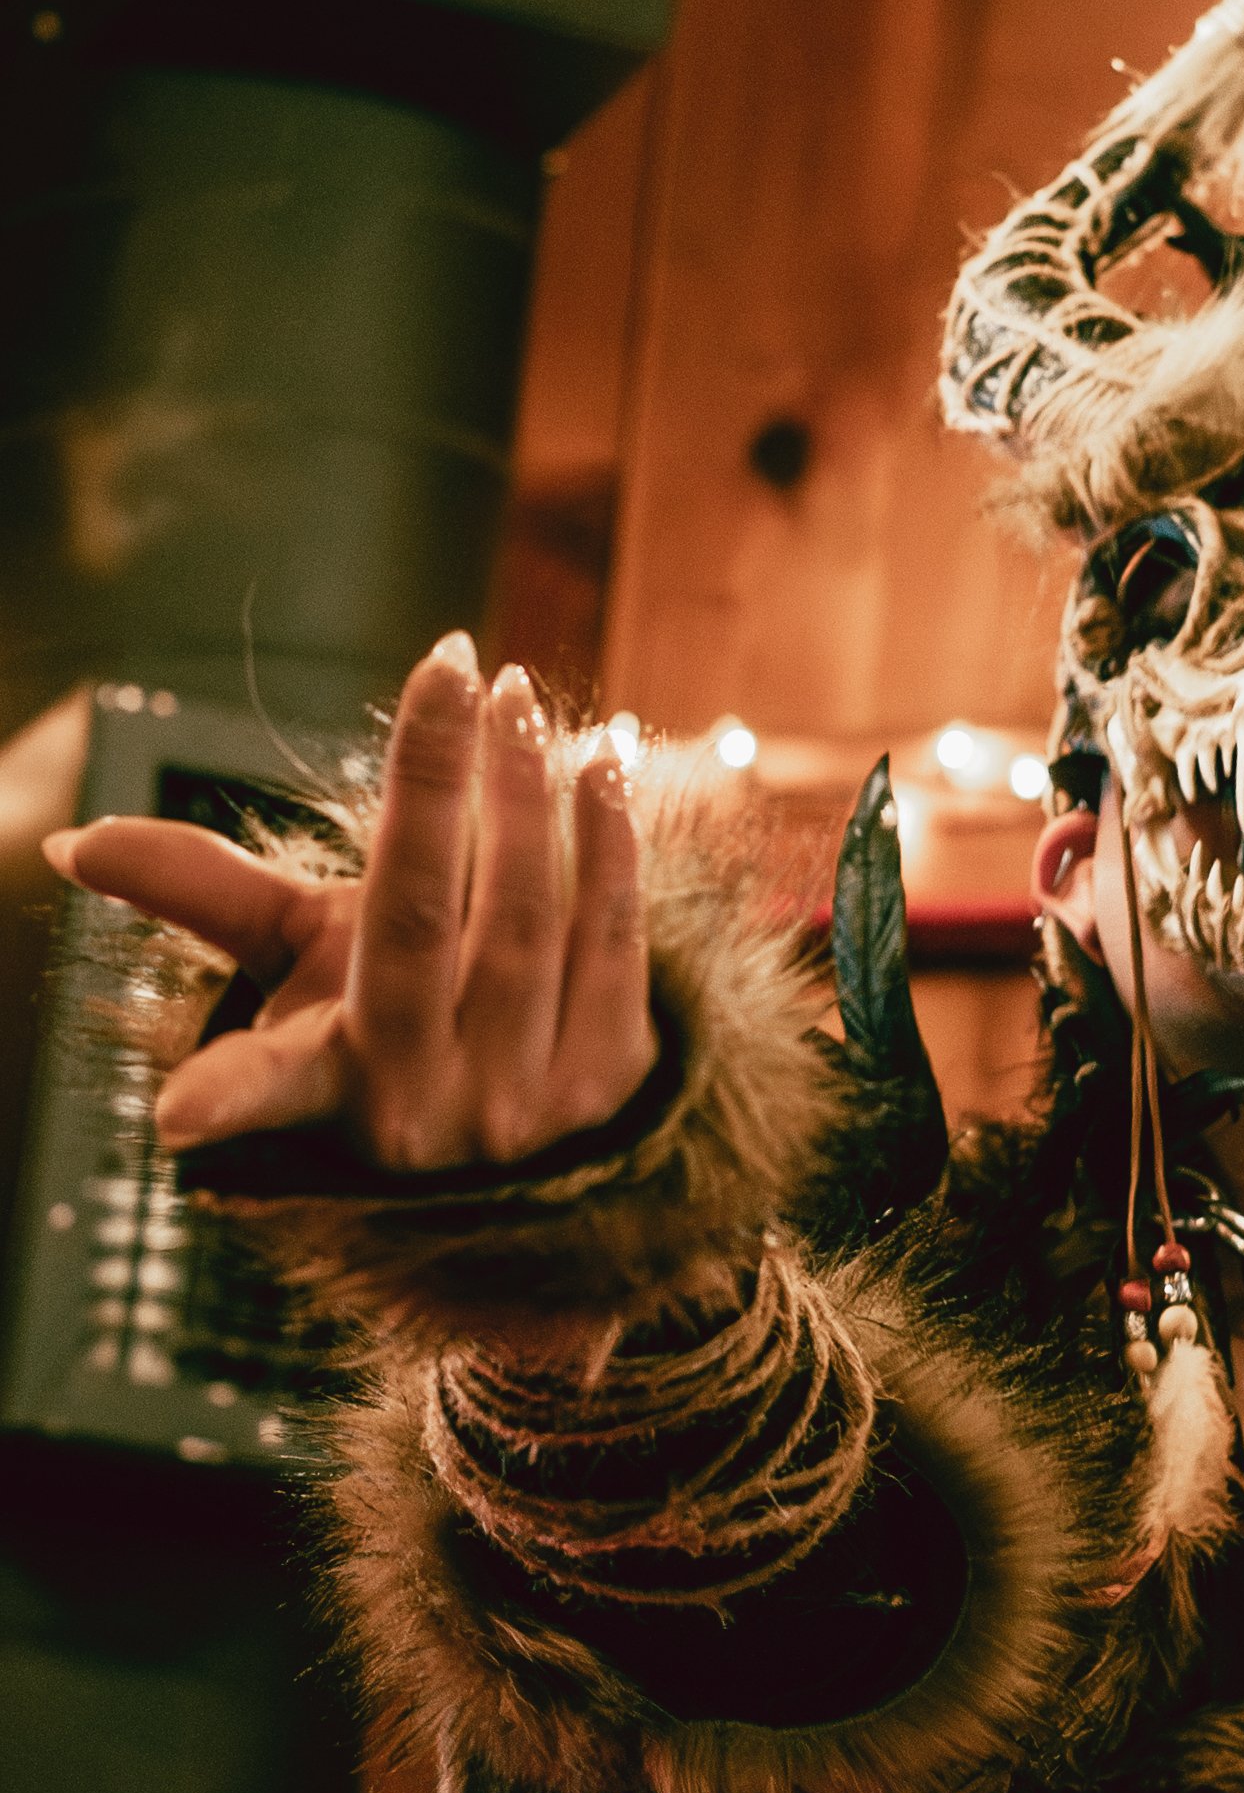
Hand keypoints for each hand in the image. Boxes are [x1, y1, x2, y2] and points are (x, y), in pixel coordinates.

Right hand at [44, 634, 657, 1168]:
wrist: (532, 1125)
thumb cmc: (386, 1020)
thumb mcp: (294, 968)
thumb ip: (203, 895)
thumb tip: (76, 845)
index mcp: (332, 1084)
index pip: (267, 1081)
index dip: (225, 1098)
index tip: (178, 1116)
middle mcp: (428, 1103)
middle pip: (424, 924)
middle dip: (437, 786)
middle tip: (456, 667)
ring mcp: (530, 1098)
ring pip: (529, 918)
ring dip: (528, 792)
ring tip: (519, 696)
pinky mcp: (617, 1078)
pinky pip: (613, 938)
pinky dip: (606, 845)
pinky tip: (598, 766)